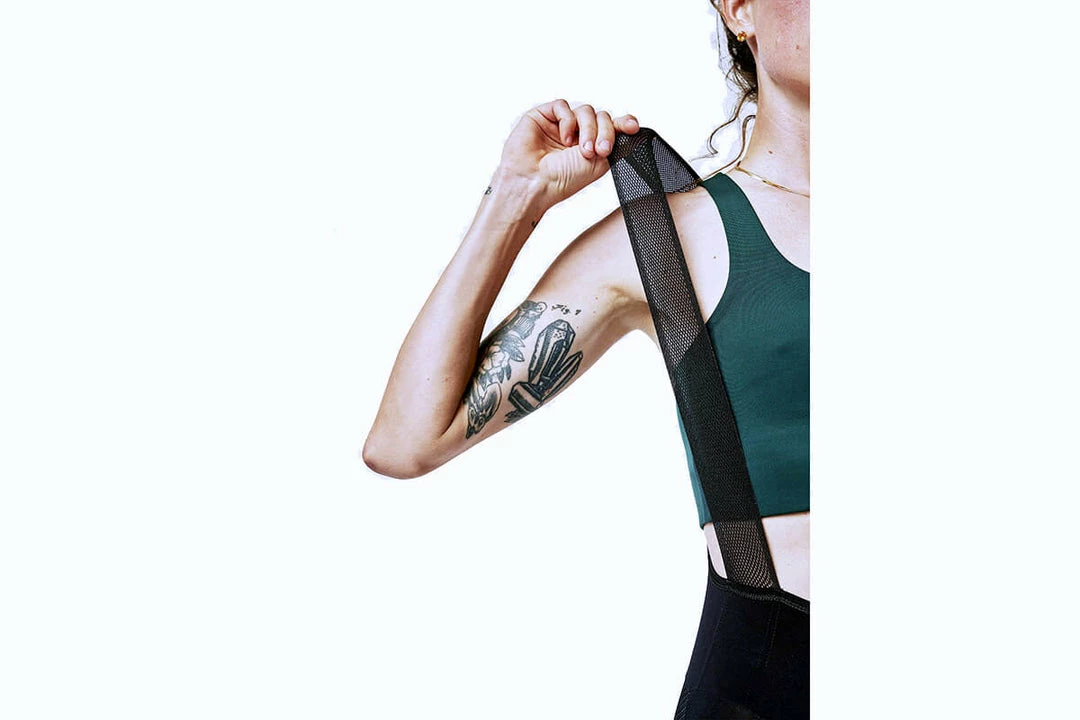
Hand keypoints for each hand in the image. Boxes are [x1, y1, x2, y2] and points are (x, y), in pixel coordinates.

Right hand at [498, 98, 639, 209]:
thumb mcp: (600, 163)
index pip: (610, 127)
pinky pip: (563, 106)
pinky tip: (564, 138)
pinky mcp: (542, 116)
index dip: (622, 124)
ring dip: (588, 129)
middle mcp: (575, 134)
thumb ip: (615, 142)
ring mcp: (559, 125)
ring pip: (585, 111)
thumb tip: (628, 125)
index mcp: (590, 146)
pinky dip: (568, 121)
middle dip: (604, 132)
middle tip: (600, 150)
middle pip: (600, 117)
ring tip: (581, 149)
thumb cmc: (562, 180)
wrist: (535, 183)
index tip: (632, 127)